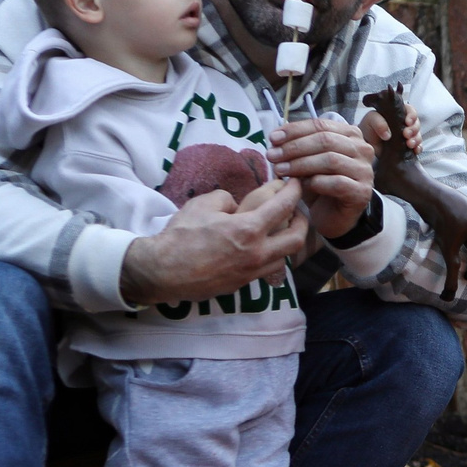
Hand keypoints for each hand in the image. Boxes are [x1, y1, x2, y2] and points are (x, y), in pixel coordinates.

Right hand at [119, 178, 307, 305]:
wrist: (163, 271)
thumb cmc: (181, 235)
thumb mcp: (203, 204)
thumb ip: (227, 199)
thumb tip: (237, 205)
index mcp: (248, 230)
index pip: (284, 206)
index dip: (294, 190)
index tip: (296, 183)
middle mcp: (256, 253)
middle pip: (297, 238)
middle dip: (303, 221)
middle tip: (296, 210)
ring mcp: (251, 271)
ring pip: (285, 256)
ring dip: (287, 241)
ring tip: (280, 229)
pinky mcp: (242, 283)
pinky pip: (267, 268)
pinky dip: (271, 255)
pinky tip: (261, 247)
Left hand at [269, 114, 375, 239]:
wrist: (334, 216)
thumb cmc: (320, 185)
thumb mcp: (308, 160)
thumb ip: (298, 145)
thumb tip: (276, 137)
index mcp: (350, 135)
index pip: (320, 125)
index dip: (295, 130)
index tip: (273, 138)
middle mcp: (362, 149)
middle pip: (325, 140)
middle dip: (294, 147)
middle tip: (273, 156)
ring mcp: (365, 171)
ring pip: (330, 160)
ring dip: (301, 164)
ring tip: (280, 170)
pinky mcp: (361, 192)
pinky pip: (336, 183)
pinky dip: (315, 183)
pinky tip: (301, 186)